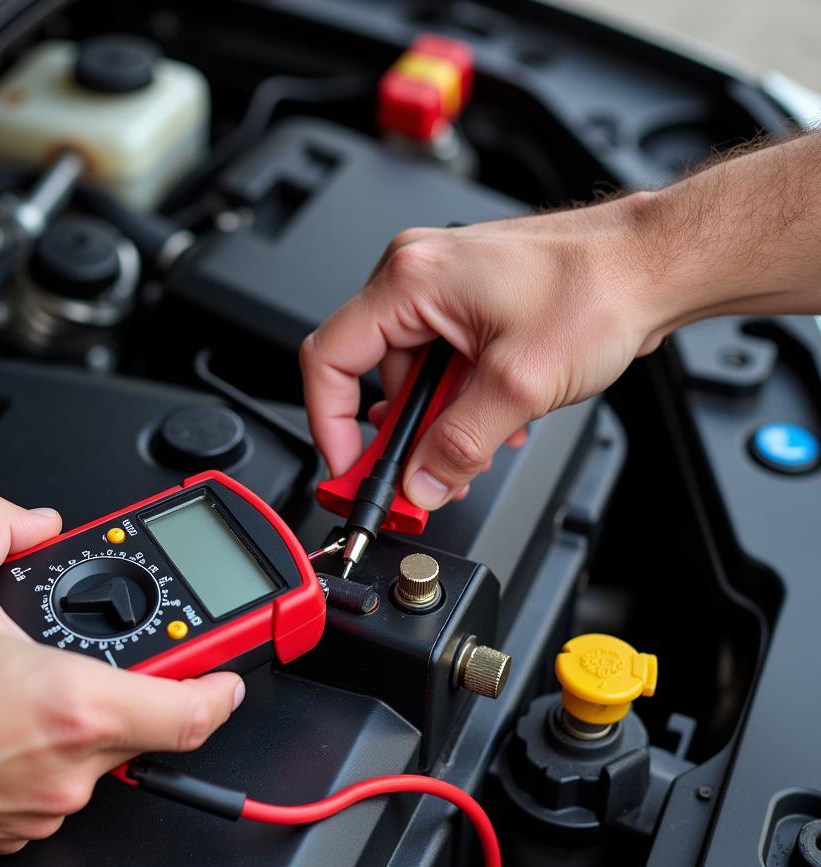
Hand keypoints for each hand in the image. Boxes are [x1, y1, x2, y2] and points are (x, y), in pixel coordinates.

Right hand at [0, 494, 242, 866]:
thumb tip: (27, 520)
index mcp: (75, 707)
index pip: (195, 711)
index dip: (222, 684)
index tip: (227, 668)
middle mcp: (69, 769)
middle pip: (146, 725)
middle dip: (138, 681)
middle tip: (115, 647)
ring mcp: (41, 808)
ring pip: (97, 755)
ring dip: (86, 712)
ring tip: (41, 672)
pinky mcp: (9, 830)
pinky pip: (54, 782)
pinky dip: (48, 747)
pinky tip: (5, 714)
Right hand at [300, 197, 663, 509]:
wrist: (654, 264)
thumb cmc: (599, 288)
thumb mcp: (519, 384)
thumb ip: (460, 444)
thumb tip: (420, 483)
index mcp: (411, 279)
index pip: (330, 359)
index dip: (331, 423)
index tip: (350, 467)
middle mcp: (418, 275)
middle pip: (372, 373)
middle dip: (399, 434)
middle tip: (419, 477)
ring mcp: (443, 287)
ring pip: (411, 376)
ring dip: (438, 422)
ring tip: (479, 445)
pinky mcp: (468, 303)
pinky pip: (441, 363)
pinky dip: (459, 401)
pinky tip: (496, 419)